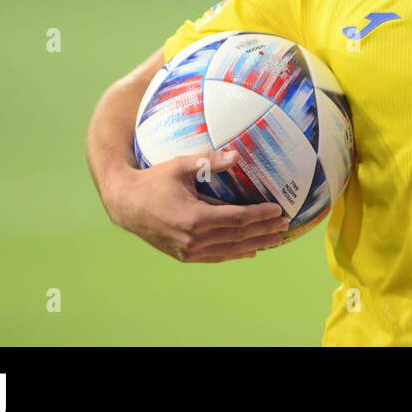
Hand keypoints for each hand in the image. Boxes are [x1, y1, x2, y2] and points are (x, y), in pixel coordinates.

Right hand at [107, 149, 288, 261]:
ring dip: (254, 244)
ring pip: (229, 249)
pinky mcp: (183, 255)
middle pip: (238, 237)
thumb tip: (237, 155)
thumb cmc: (153, 181)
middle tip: (285, 226)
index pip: (237, 219)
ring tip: (275, 240)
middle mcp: (193, 239)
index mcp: (194, 218)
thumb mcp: (180, 166)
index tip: (278, 211)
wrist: (125, 204)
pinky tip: (250, 251)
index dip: (260, 215)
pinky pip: (215, 256)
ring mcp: (188, 250)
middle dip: (264, 231)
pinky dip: (234, 254)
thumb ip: (209, 161)